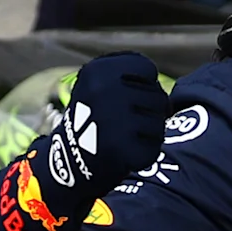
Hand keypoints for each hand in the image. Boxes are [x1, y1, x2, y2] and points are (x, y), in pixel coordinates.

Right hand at [21, 53, 171, 224]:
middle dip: (148, 110)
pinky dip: (144, 152)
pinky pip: (154, 146)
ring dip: (149, 131)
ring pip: (159, 121)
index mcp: (98, 70)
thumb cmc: (92, 118)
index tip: (125, 97)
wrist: (68, 161)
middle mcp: (105, 91)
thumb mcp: (98, 84)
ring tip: (124, 136)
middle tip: (123, 123)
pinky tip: (125, 153)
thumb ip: (129, 75)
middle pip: (157, 95)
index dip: (143, 85)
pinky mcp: (122, 149)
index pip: (147, 69)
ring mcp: (114, 121)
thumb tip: (163, 87)